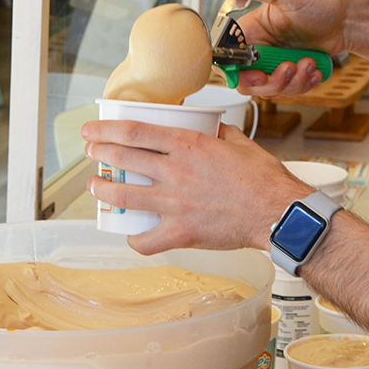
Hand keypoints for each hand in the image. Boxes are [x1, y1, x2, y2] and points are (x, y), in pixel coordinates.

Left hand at [81, 119, 314, 254]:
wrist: (277, 212)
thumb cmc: (263, 179)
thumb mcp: (240, 143)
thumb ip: (219, 133)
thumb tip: (211, 127)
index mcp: (189, 145)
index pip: (135, 131)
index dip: (106, 129)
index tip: (92, 129)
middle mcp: (176, 171)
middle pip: (123, 158)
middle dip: (99, 153)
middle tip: (91, 153)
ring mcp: (175, 203)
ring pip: (124, 195)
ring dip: (103, 190)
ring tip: (96, 187)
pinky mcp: (181, 232)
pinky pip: (145, 240)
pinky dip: (134, 239)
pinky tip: (132, 235)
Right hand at [224, 0, 347, 97]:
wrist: (343, 19)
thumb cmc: (317, 3)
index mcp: (251, 32)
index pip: (229, 59)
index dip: (237, 73)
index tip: (257, 74)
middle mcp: (259, 50)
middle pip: (248, 82)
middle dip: (271, 81)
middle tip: (290, 67)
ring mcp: (274, 64)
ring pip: (270, 90)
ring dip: (292, 83)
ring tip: (308, 63)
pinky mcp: (289, 75)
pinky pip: (289, 92)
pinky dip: (303, 85)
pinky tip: (313, 70)